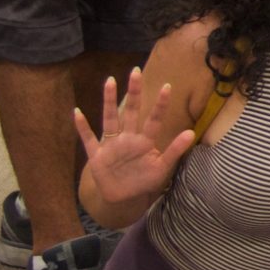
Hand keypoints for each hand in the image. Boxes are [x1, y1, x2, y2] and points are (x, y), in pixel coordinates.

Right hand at [74, 70, 195, 210]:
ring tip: (109, 81)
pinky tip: (77, 112)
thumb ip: (174, 150)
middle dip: (133, 92)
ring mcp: (111, 145)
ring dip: (108, 101)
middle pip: (131, 111)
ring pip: (109, 119)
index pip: (154, 119)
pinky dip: (82, 127)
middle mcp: (128, 138)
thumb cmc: (143, 180)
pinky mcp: (97, 155)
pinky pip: (88, 138)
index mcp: (145, 141)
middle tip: (135, 71)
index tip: (167, 86)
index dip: (160, 104)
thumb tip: (192, 132)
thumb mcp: (162, 168)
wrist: (123, 197)